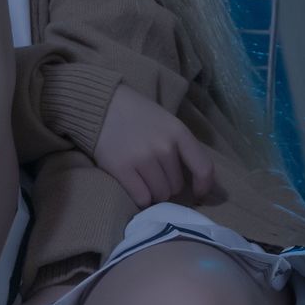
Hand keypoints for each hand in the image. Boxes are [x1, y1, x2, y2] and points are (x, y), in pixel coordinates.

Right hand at [92, 82, 226, 208]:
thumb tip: (197, 180)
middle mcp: (164, 147)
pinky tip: (133, 184)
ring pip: (160, 195)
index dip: (204, 186)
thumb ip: (181, 146)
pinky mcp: (122, 169)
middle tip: (153, 172)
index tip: (198, 194)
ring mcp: (143, 159)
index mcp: (179, 133)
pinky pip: (142, 198)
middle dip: (167, 184)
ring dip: (153, 192)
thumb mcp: (167, 122)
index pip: (203, 168)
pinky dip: (140, 197)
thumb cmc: (136, 114)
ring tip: (141, 177)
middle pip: (176, 186)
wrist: (101, 105)